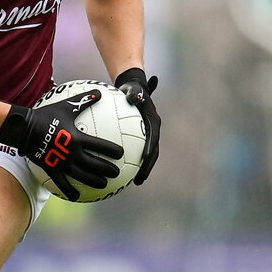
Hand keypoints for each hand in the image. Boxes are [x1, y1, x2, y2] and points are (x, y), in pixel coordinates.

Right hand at [0, 89, 122, 201]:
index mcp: (77, 137)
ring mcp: (61, 162)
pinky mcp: (51, 169)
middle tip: (117, 173)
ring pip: (82, 176)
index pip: (100, 146)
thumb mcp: (66, 106)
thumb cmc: (45, 115)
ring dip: (94, 181)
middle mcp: (71, 152)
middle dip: (107, 169)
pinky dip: (70, 191)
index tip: (121, 154)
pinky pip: (62, 183)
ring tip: (103, 185)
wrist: (24, 129)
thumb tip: (99, 92)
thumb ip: (84, 100)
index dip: (112, 150)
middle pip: (94, 164)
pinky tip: (76, 197)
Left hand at [114, 68, 159, 184]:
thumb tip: (132, 96)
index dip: (150, 148)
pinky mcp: (140, 139)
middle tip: (139, 180)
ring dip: (141, 170)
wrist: (135, 90)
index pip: (153, 137)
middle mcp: (152, 131)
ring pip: (146, 156)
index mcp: (153, 121)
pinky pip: (136, 153)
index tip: (145, 159)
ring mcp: (147, 136)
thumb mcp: (132, 88)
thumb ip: (133, 92)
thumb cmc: (131, 88)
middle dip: (147, 167)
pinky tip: (118, 173)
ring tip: (134, 183)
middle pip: (152, 152)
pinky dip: (130, 163)